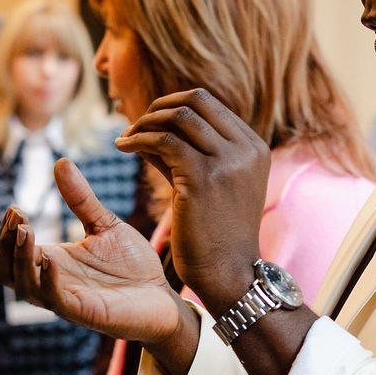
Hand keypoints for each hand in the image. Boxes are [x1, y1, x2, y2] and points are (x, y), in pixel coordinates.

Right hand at [0, 159, 186, 342]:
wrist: (163, 296)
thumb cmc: (133, 264)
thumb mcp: (105, 224)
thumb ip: (81, 199)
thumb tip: (61, 162)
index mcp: (53, 261)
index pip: (12, 251)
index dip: (7, 231)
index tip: (15, 206)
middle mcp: (52, 281)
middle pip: (7, 272)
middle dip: (5, 245)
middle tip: (18, 217)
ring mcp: (66, 299)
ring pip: (25, 288)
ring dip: (21, 260)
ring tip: (26, 232)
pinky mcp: (85, 313)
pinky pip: (55, 300)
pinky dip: (48, 281)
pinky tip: (51, 260)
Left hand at [116, 90, 270, 312]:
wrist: (228, 274)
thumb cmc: (215, 235)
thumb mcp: (209, 185)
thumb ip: (186, 153)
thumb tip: (148, 127)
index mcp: (253, 147)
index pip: (209, 104)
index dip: (174, 106)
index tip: (150, 122)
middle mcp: (245, 148)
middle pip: (196, 100)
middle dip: (158, 107)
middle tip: (135, 125)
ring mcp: (227, 161)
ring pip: (178, 116)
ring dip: (144, 122)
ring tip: (125, 139)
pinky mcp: (203, 176)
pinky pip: (163, 140)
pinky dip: (138, 139)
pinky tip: (122, 148)